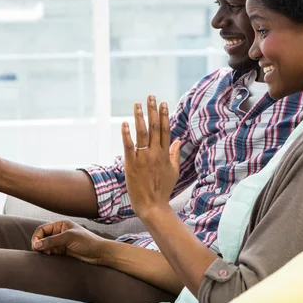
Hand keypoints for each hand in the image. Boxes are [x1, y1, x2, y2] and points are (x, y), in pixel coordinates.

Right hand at [32, 220, 109, 264]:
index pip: (43, 229)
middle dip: (39, 244)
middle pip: (43, 237)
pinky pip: (51, 252)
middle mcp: (60, 232)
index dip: (37, 237)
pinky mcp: (63, 251)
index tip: (35, 246)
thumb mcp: (68, 238)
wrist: (99, 253)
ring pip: (46, 246)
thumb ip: (52, 241)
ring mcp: (61, 242)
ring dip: (43, 250)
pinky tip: (49, 257)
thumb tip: (36, 244)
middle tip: (39, 252)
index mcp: (61, 224)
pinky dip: (48, 254)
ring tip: (46, 255)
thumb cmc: (87, 241)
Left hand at [121, 95, 180, 219]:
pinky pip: (129, 146)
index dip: (164, 115)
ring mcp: (143, 158)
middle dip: (153, 110)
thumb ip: (175, 154)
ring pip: (142, 133)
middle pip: (155, 127)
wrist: (152, 205)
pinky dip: (126, 134)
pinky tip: (124, 123)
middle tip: (150, 96)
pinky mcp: (131, 164)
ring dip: (139, 117)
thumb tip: (178, 141)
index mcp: (165, 154)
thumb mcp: (174, 171)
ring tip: (137, 104)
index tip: (163, 103)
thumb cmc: (163, 189)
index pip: (166, 130)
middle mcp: (155, 153)